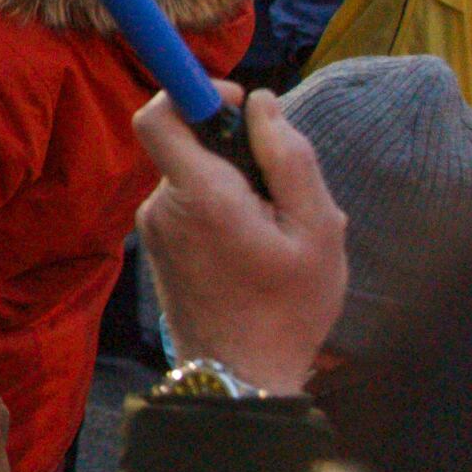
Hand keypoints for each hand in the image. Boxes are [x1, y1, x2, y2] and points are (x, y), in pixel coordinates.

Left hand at [130, 82, 348, 395]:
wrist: (239, 380)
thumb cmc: (288, 309)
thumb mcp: (316, 230)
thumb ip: (289, 157)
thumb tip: (261, 101)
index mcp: (199, 195)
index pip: (159, 114)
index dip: (192, 91)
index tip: (236, 102)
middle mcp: (162, 207)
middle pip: (187, 144)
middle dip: (234, 151)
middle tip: (282, 195)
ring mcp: (155, 231)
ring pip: (194, 178)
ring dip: (234, 188)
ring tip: (274, 236)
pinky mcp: (158, 249)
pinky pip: (189, 206)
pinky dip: (221, 212)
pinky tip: (254, 252)